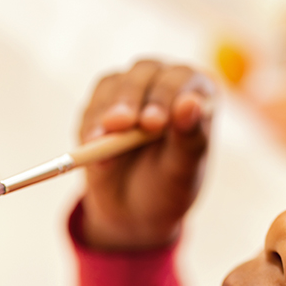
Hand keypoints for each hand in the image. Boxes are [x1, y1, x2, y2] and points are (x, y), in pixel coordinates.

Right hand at [79, 60, 215, 249]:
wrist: (133, 213)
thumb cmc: (167, 188)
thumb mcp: (183, 171)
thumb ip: (190, 138)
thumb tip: (191, 103)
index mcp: (196, 93)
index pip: (182, 79)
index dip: (167, 95)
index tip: (154, 124)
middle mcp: (162, 84)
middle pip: (144, 73)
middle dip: (131, 99)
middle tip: (123, 125)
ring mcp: (130, 92)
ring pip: (114, 85)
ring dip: (105, 111)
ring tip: (99, 141)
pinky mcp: (100, 107)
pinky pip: (91, 107)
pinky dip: (90, 126)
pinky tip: (92, 146)